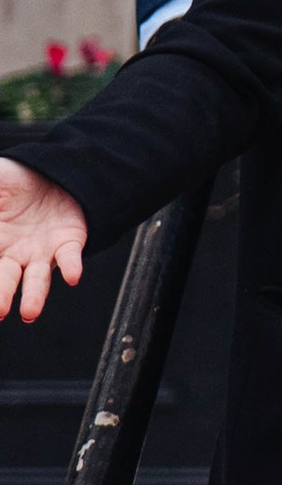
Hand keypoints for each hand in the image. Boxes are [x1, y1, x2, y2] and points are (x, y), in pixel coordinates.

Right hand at [0, 156, 86, 322]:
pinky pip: (70, 258)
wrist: (53, 172)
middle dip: (1, 295)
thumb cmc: (15, 181)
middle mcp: (16, 253)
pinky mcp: (69, 242)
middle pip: (6, 279)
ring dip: (34, 296)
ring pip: (37, 279)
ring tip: (30, 312)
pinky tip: (72, 276)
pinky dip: (71, 267)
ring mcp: (42, 251)